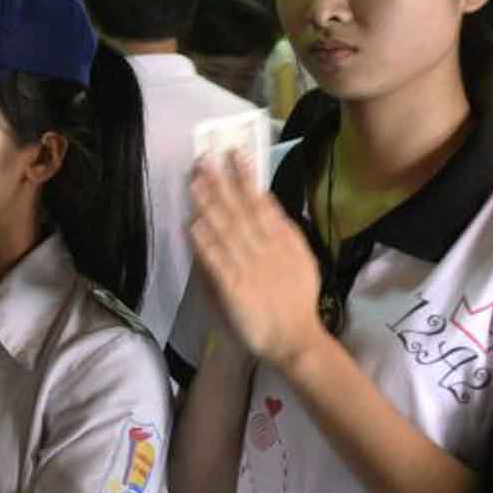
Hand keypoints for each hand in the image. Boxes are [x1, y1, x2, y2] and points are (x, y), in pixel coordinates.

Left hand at [188, 153, 328, 370]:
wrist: (296, 339)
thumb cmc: (295, 300)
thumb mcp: (300, 259)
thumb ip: (283, 233)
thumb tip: (264, 204)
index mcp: (284, 241)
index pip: (262, 202)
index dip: (246, 176)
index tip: (233, 153)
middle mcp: (267, 249)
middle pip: (240, 210)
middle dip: (221, 182)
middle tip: (204, 158)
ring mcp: (250, 268)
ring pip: (226, 231)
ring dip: (209, 205)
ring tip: (194, 182)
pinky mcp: (233, 289)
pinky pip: (216, 263)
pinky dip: (205, 244)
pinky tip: (193, 226)